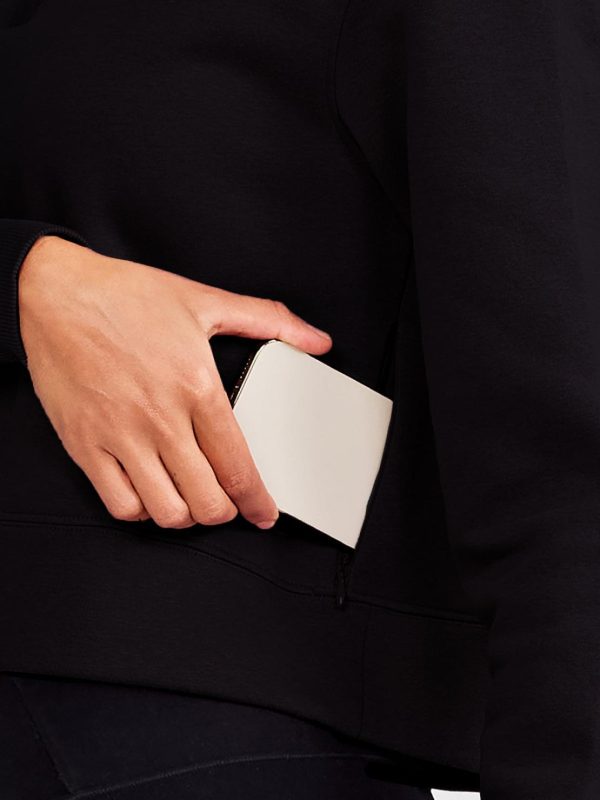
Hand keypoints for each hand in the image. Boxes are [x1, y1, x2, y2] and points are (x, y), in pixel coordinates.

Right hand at [18, 236, 332, 529]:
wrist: (56, 293)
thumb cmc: (126, 295)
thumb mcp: (205, 300)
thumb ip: (268, 320)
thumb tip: (317, 339)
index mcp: (197, 387)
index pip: (238, 466)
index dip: (258, 502)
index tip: (264, 514)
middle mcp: (161, 419)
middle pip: (208, 500)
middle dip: (226, 512)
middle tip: (228, 504)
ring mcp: (120, 436)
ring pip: (166, 511)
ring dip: (187, 516)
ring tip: (192, 501)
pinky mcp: (85, 444)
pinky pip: (120, 503)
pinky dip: (142, 510)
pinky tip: (151, 494)